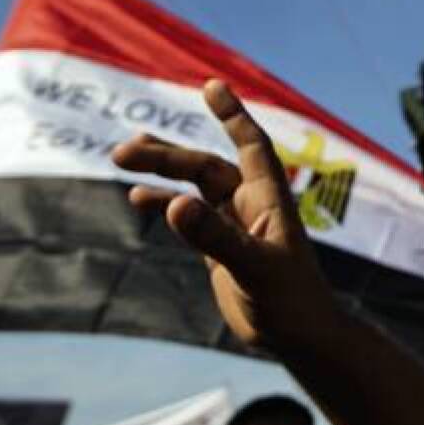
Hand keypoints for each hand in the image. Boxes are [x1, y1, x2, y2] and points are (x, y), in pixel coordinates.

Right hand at [112, 80, 335, 349]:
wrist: (301, 338)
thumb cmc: (292, 301)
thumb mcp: (253, 267)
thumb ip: (214, 237)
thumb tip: (173, 204)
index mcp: (269, 200)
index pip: (252, 146)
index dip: (233, 115)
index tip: (211, 86)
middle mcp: (252, 206)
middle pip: (206, 166)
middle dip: (168, 155)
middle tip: (123, 152)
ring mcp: (235, 227)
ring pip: (195, 187)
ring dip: (162, 172)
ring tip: (121, 159)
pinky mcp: (222, 250)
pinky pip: (189, 218)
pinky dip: (165, 205)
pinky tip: (138, 199)